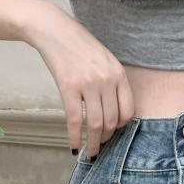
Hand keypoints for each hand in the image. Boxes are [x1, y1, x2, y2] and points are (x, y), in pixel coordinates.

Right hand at [27, 2, 135, 159]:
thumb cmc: (79, 46)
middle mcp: (107, 80)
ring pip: (95, 123)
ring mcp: (88, 84)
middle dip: (107, 138)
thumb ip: (112, 83)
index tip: (113, 132)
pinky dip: (74, 137)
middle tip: (99, 145)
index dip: (121, 127)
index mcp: (119, 74)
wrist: (55, 30)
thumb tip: (113, 111)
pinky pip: (75, 120)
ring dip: (93, 143)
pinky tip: (73, 147)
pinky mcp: (68, 87)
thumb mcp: (105, 60)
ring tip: (89, 153)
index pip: (128, 111)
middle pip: (112, 120)